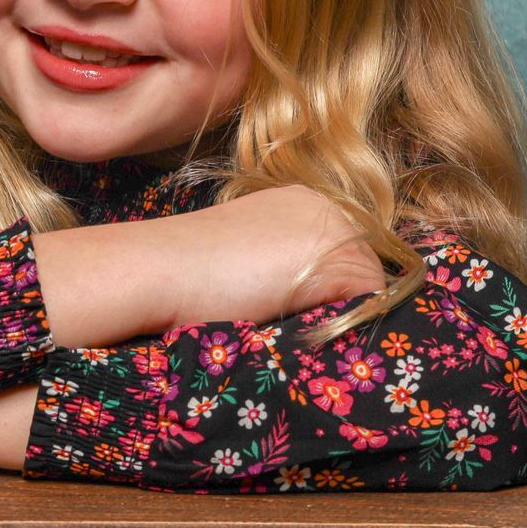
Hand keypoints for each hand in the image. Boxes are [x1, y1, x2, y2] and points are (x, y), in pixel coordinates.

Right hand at [161, 184, 386, 326]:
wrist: (157, 267)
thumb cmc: (184, 271)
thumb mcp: (244, 257)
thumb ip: (282, 265)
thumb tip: (311, 300)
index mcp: (298, 202)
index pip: (340, 252)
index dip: (322, 288)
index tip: (287, 308)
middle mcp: (322, 205)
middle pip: (360, 266)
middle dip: (335, 299)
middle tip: (287, 321)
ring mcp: (333, 229)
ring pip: (366, 286)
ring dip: (336, 312)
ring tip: (287, 324)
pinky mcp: (335, 260)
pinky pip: (368, 303)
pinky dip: (343, 323)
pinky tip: (297, 325)